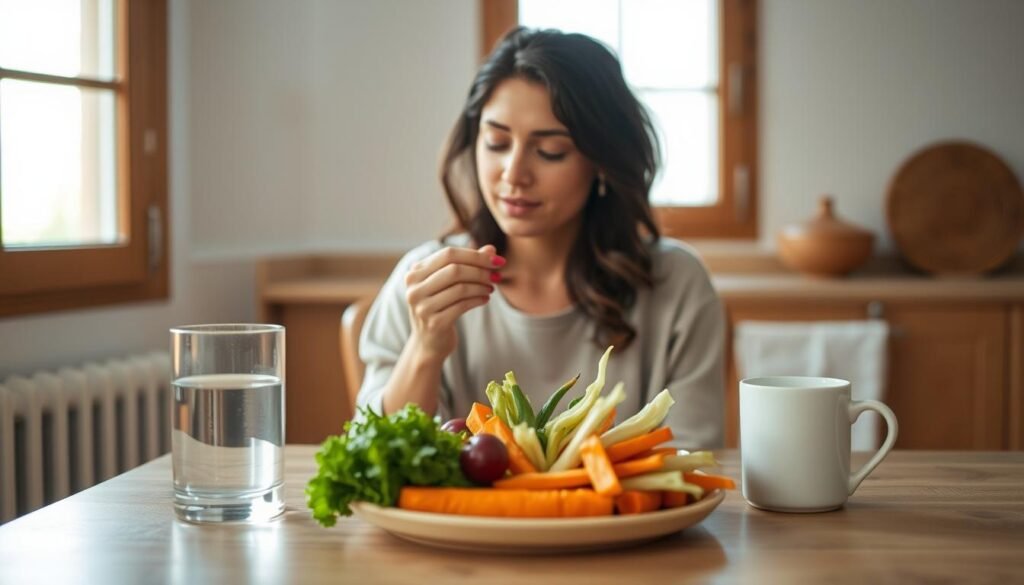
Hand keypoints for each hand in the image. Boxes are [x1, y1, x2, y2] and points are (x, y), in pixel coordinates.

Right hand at [404, 245, 502, 360]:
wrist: (428, 343)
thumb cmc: (441, 306)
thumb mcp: (450, 283)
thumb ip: (469, 264)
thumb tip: (491, 249)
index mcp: (415, 273)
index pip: (448, 254)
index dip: (475, 255)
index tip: (497, 260)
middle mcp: (414, 288)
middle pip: (454, 269)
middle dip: (480, 270)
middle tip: (496, 275)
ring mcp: (422, 307)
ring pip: (460, 288)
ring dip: (481, 286)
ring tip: (491, 288)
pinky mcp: (434, 323)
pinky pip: (463, 305)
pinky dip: (478, 300)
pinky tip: (485, 299)